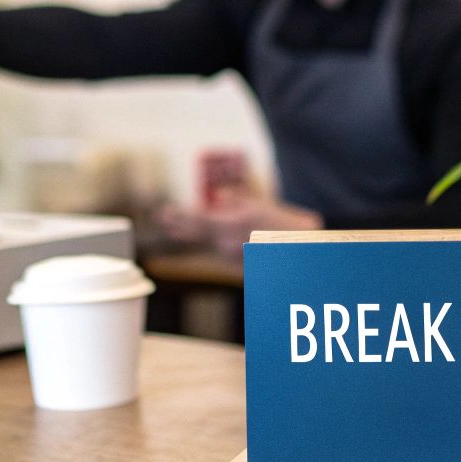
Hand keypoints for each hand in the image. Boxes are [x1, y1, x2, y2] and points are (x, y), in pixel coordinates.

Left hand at [156, 188, 321, 257]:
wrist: (299, 249)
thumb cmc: (281, 223)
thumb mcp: (258, 204)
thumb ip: (235, 199)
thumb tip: (219, 196)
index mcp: (232, 224)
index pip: (197, 219)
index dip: (178, 216)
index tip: (163, 212)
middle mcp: (227, 242)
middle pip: (196, 233)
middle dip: (178, 225)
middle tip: (161, 217)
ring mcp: (231, 256)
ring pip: (207, 242)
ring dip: (197, 233)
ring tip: (179, 226)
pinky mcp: (235, 265)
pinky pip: (219, 250)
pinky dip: (214, 242)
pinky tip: (216, 237)